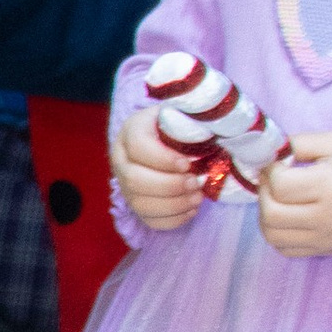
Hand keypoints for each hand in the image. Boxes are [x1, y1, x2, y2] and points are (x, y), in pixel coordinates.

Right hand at [114, 106, 203, 230]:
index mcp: (132, 130)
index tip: (186, 164)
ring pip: (139, 203)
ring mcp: (125, 184)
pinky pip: (148, 220)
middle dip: (168, 186)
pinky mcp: (136, 203)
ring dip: (173, 205)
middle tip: (195, 183)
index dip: (162, 159)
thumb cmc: (183, 123)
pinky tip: (191, 210)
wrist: (174, 137)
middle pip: (133, 180)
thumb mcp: (186, 112)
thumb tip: (210, 134)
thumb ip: (194, 119)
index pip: (138, 147)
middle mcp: (121, 158)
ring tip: (198, 197)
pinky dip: (172, 220)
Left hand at [259, 130, 331, 259]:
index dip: (270, 171)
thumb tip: (267, 153)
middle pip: (270, 214)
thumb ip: (299, 144)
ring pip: (273, 236)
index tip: (278, 162)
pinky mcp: (328, 249)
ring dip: (266, 214)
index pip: (279, 186)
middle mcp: (328, 217)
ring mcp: (328, 238)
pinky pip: (286, 249)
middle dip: (263, 193)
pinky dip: (278, 233)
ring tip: (279, 198)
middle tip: (274, 180)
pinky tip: (288, 215)